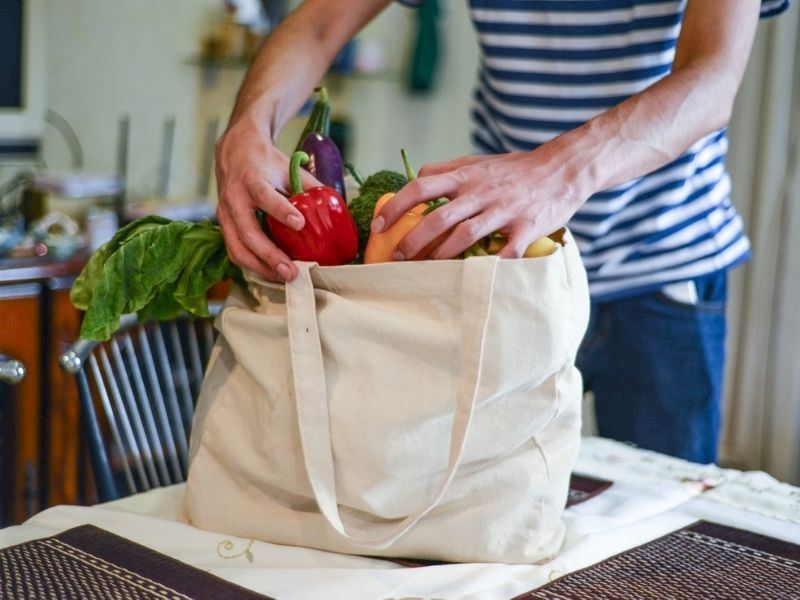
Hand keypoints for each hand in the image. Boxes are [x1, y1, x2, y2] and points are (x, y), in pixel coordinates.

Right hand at [215, 114, 319, 281]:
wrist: (234, 153)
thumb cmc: (265, 162)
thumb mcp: (287, 167)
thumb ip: (308, 187)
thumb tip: (334, 208)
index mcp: (252, 179)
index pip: (264, 195)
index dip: (281, 210)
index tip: (299, 224)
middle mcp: (234, 197)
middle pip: (248, 232)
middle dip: (270, 255)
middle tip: (291, 271)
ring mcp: (225, 214)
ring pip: (237, 247)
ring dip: (260, 267)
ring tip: (283, 278)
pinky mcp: (224, 226)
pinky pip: (235, 250)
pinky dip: (252, 265)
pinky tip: (271, 272)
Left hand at [372, 147, 587, 259]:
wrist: (563, 168)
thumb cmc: (516, 169)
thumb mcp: (478, 162)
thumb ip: (448, 170)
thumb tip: (416, 177)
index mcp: (466, 176)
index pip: (421, 187)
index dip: (396, 207)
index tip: (378, 226)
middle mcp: (481, 192)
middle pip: (439, 217)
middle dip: (413, 240)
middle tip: (398, 258)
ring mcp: (504, 210)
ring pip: (466, 234)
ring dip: (442, 255)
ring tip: (427, 269)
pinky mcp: (527, 227)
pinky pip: (506, 250)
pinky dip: (491, 265)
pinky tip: (476, 277)